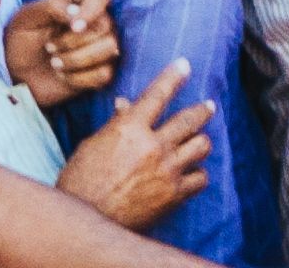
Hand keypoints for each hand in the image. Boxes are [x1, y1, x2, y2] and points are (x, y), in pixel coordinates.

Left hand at [3, 0, 120, 102]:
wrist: (18, 74)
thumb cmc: (22, 39)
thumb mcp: (26, 17)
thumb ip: (51, 7)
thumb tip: (75, 13)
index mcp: (79, 0)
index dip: (92, 10)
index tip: (73, 27)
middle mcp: (96, 20)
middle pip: (105, 26)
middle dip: (73, 42)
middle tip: (49, 47)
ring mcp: (101, 46)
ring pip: (110, 49)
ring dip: (77, 60)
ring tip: (55, 63)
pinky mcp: (101, 70)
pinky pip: (104, 74)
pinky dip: (80, 78)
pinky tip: (64, 76)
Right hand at [58, 64, 213, 227]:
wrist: (86, 222)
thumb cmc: (81, 181)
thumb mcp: (93, 145)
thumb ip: (116, 124)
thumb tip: (126, 104)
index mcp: (129, 128)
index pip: (158, 94)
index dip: (173, 76)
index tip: (185, 65)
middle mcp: (152, 145)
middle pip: (191, 118)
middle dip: (202, 110)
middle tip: (208, 106)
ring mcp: (166, 170)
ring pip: (202, 146)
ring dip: (200, 142)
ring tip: (198, 142)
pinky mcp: (174, 195)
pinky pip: (200, 178)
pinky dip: (197, 174)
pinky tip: (191, 173)